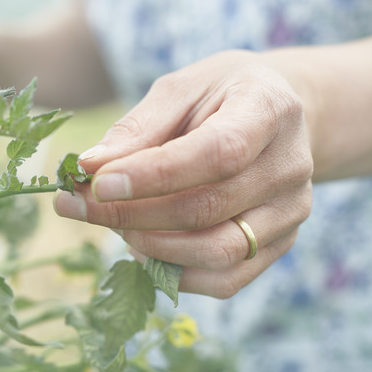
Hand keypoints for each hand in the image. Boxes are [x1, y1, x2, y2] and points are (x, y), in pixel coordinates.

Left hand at [54, 50, 313, 298]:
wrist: (278, 117)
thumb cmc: (219, 97)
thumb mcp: (179, 90)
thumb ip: (137, 128)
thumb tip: (89, 166)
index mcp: (270, 109)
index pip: (217, 153)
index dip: (153, 175)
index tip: (97, 183)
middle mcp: (290, 166)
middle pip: (209, 208)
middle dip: (132, 214)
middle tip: (80, 206)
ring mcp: (291, 212)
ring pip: (218, 252)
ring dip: (151, 246)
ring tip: (116, 225)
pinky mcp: (280, 245)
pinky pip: (225, 280)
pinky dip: (174, 272)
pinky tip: (144, 246)